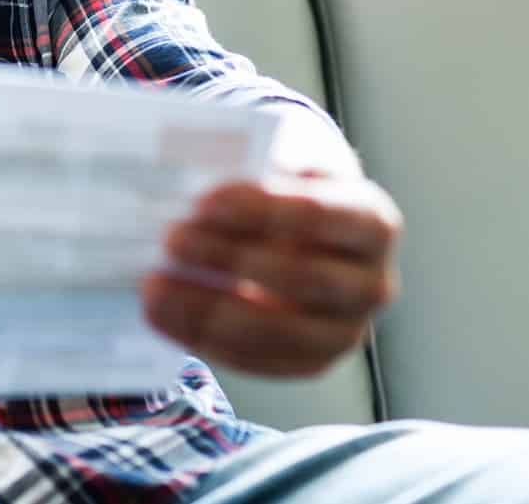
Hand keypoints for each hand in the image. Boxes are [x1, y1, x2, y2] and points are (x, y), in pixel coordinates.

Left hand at [141, 112, 402, 376]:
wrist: (312, 238)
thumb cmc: (292, 193)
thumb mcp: (286, 164)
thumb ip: (257, 168)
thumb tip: (200, 174)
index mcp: (373, 223)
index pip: (322, 216)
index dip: (264, 209)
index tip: (206, 200)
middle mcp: (372, 284)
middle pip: (300, 277)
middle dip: (228, 258)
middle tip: (172, 238)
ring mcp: (344, 332)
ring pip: (275, 330)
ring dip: (206, 307)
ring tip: (154, 283)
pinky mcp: (309, 363)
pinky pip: (254, 359)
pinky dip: (200, 335)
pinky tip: (161, 311)